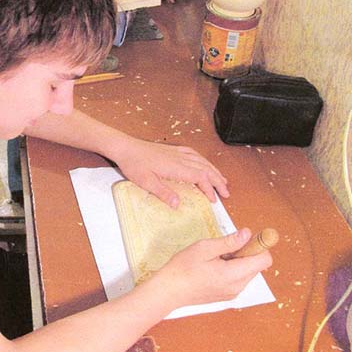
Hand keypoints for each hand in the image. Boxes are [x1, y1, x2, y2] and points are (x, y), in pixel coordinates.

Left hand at [110, 137, 228, 206]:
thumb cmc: (134, 163)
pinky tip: (204, 163)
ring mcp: (177, 152)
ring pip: (202, 160)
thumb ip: (163, 193)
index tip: (214, 200)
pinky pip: (194, 154)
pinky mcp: (172, 149)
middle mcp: (180, 158)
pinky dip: (203, 160)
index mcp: (176, 167)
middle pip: (206, 168)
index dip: (210, 189)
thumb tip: (177, 204)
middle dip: (218, 181)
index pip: (200, 177)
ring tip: (222, 180)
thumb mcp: (146, 182)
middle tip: (226, 193)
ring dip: (214, 171)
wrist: (125, 147)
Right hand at [155, 229, 272, 308]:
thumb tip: (247, 234)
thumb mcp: (204, 248)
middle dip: (245, 252)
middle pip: (257, 265)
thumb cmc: (182, 268)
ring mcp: (233, 293)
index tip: (244, 239)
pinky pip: (238, 279)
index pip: (264, 260)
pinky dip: (232, 270)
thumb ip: (229, 242)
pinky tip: (212, 267)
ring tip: (215, 259)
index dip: (258, 245)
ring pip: (247, 271)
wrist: (168, 291)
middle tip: (222, 249)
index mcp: (233, 274)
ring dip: (237, 261)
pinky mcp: (227, 295)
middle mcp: (237, 286)